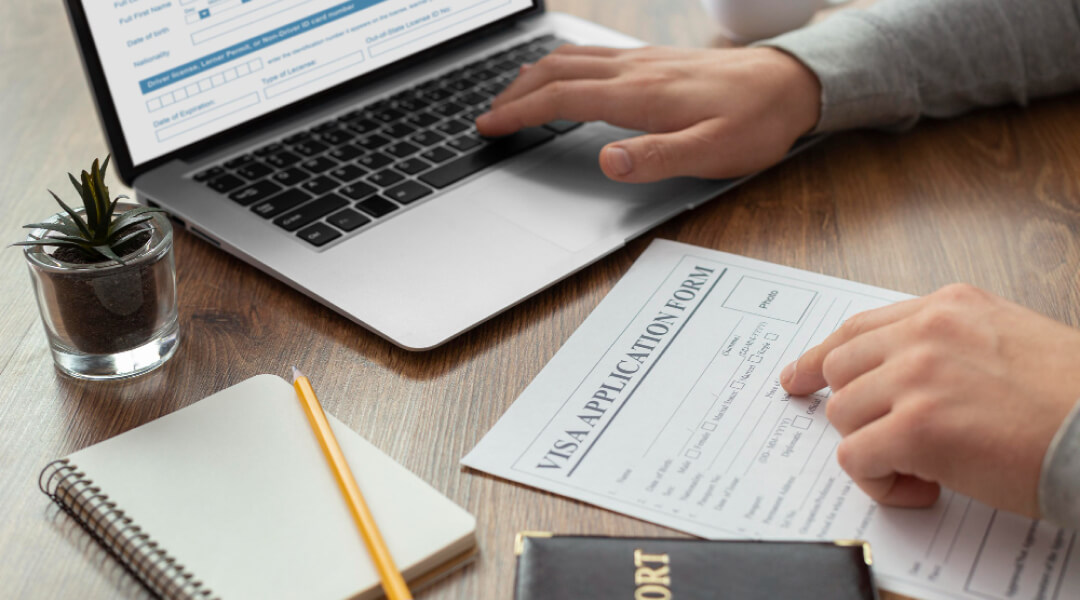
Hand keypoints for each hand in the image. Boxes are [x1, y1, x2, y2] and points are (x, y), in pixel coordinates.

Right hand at [475, 45, 820, 182]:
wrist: (790, 82)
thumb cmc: (755, 122)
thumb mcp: (712, 153)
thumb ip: (658, 158)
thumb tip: (607, 162)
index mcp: (639, 95)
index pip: (561, 97)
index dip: (519, 112)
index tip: (489, 126)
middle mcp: (634, 70)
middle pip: (556, 71)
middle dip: (514, 93)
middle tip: (488, 116)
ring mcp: (642, 61)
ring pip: (571, 58)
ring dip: (533, 76)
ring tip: (510, 97)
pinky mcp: (653, 60)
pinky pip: (593, 55)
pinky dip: (561, 66)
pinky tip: (562, 75)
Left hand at [779, 284, 1079, 517]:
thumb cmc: (1070, 398)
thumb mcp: (1007, 338)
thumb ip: (947, 343)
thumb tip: (896, 373)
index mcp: (949, 307)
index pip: (858, 329)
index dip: (822, 358)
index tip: (797, 376)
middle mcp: (926, 333)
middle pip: (841, 370)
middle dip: (853, 410)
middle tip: (876, 440)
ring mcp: (918, 377)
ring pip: (844, 415)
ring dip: (875, 447)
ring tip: (925, 466)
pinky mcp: (917, 428)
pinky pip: (856, 457)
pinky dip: (881, 481)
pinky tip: (926, 487)